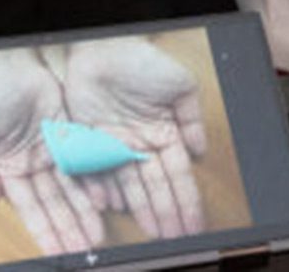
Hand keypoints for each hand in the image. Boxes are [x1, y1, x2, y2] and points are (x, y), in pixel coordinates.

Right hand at [0, 49, 103, 253]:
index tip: (54, 252)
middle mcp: (34, 164)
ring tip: (95, 235)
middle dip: (68, 228)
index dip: (43, 230)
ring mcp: (54, 149)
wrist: (8, 65)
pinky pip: (85, 160)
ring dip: (83, 211)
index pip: (30, 207)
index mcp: (8, 170)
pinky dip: (93, 180)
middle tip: (83, 250)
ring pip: (72, 187)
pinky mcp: (70, 132)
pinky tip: (103, 201)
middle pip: (55, 203)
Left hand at [61, 37, 206, 239]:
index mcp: (164, 132)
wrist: (101, 49)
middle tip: (175, 238)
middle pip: (155, 187)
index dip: (187, 200)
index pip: (178, 174)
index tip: (194, 223)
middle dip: (166, 214)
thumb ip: (192, 118)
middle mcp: (140, 145)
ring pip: (128, 186)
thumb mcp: (180, 84)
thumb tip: (199, 151)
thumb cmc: (142, 60)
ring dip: (139, 210)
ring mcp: (114, 147)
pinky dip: (102, 191)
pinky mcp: (88, 143)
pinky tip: (110, 208)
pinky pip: (96, 174)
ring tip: (150, 233)